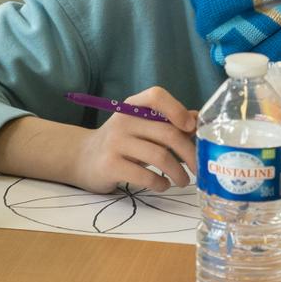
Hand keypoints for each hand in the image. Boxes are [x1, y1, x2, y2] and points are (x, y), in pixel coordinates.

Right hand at [69, 88, 196, 192]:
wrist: (82, 158)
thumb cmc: (122, 142)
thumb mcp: (141, 127)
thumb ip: (167, 123)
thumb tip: (198, 120)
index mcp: (132, 106)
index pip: (156, 96)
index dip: (177, 110)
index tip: (191, 128)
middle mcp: (123, 120)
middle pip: (167, 133)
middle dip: (190, 153)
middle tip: (197, 168)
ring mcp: (115, 142)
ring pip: (160, 156)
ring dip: (178, 173)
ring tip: (183, 181)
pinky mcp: (110, 165)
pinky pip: (145, 176)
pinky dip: (160, 183)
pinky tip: (162, 185)